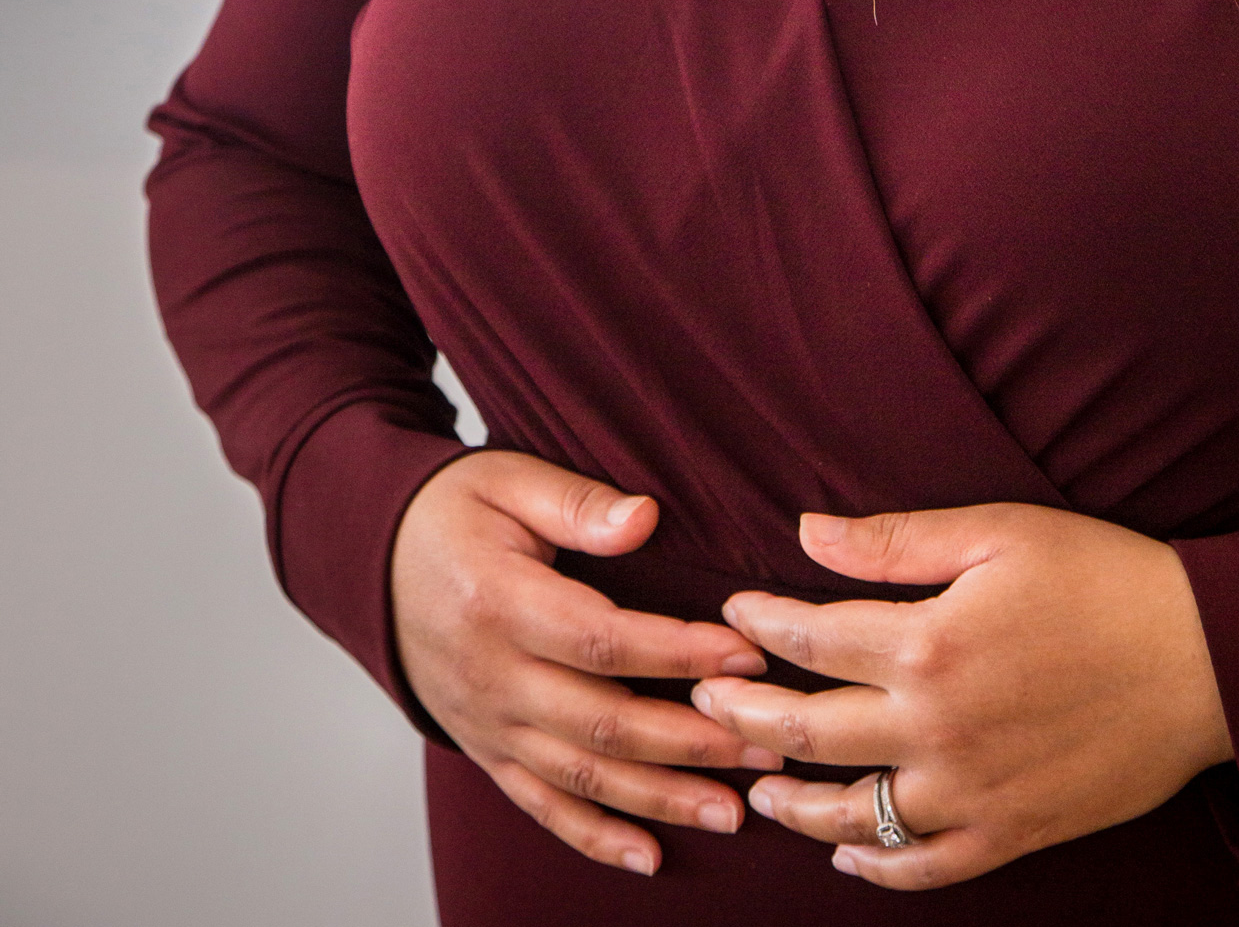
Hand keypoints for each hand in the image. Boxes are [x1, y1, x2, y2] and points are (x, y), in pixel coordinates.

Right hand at [390, 451, 782, 875]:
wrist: (370, 559)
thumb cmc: (451, 510)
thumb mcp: (507, 480)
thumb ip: (579, 503)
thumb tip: (647, 518)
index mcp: (499, 603)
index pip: (603, 640)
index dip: (678, 653)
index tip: (746, 653)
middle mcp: (492, 677)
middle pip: (603, 723)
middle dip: (693, 740)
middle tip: (769, 743)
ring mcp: (487, 723)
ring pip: (583, 776)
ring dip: (662, 798)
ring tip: (735, 811)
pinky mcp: (485, 749)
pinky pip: (541, 804)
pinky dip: (595, 837)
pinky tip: (650, 857)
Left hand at [691, 501, 1231, 889]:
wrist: (1205, 661)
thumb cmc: (1102, 578)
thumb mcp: (997, 533)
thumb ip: (895, 541)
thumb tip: (806, 531)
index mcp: (928, 644)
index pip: (809, 637)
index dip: (759, 624)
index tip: (731, 613)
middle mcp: (935, 728)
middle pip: (805, 730)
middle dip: (741, 715)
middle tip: (703, 702)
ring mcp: (970, 792)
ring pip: (850, 814)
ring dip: (791, 800)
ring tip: (755, 782)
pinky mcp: (1010, 833)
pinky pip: (922, 867)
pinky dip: (875, 866)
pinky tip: (846, 854)